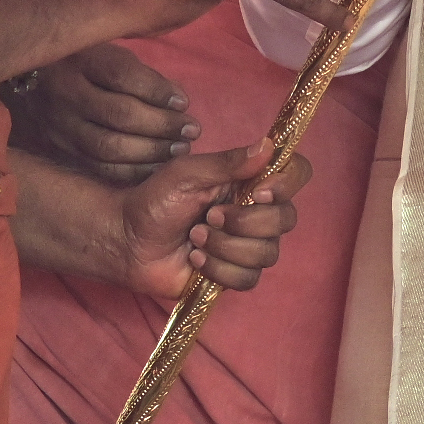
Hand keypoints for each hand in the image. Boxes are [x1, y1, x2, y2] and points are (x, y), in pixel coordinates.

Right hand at [12, 42, 197, 179]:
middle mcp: (65, 92)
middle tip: (191, 131)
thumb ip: (142, 74)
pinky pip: (98, 167)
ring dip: (151, 152)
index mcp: (80, 59)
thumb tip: (178, 101)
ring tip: (180, 150)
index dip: (158, 91)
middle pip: (119, 114)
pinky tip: (156, 167)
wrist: (30, 82)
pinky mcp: (59, 149)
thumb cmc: (84, 63)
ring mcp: (59, 124)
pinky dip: (132, 171)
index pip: (123, 75)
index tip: (184, 102)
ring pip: (108, 146)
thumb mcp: (110, 52)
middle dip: (162, 126)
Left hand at [110, 140, 310, 302]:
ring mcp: (246, 246)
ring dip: (225, 246)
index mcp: (248, 183)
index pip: (295, 175)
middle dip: (244, 221)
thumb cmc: (155, 200)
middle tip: (208, 216)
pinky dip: (218, 269)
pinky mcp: (233, 274)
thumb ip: (228, 162)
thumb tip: (268, 145)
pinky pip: (247, 278)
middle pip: (285, 220)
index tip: (260, 191)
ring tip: (195, 237)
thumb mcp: (187, 173)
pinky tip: (195, 260)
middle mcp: (255, 213)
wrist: (127, 240)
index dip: (287, 184)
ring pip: (266, 253)